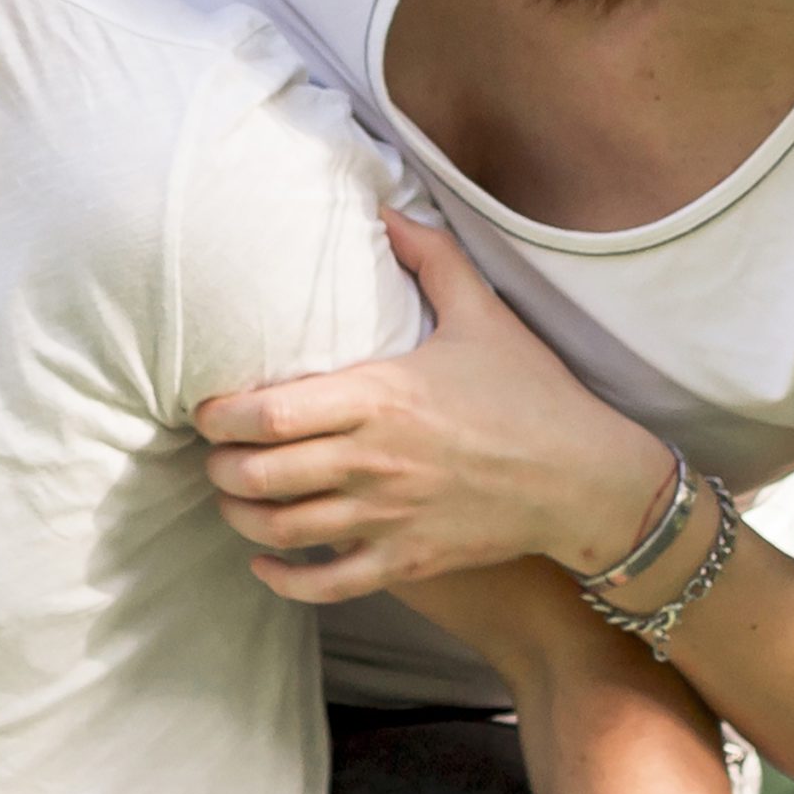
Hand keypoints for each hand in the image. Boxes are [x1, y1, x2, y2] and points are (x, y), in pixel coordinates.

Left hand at [194, 210, 672, 601]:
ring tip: (232, 499)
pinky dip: (282, 578)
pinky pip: (325, 584)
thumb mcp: (484, 313)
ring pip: (281, 529)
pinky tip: (265, 563)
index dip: (221, 415)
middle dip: (220, 467)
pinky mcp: (406, 562)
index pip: (268, 412)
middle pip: (259, 474)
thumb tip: (388, 209)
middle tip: (214, 454)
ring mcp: (387, 518)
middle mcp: (373, 462)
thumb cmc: (532, 393)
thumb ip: (431, 257)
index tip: (207, 408)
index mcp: (380, 397)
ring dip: (240, 516)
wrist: (586, 478)